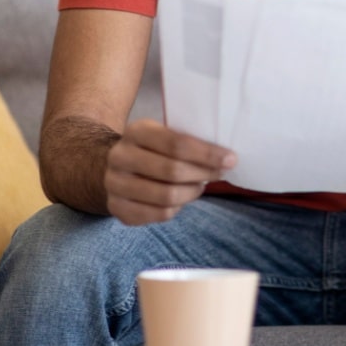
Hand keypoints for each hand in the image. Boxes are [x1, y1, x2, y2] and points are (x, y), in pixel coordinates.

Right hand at [104, 119, 236, 225]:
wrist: (116, 166)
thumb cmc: (153, 149)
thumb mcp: (165, 134)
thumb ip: (188, 140)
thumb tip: (225, 156)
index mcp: (136, 131)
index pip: (177, 144)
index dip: (207, 154)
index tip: (230, 159)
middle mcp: (120, 157)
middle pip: (172, 171)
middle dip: (203, 174)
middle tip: (219, 174)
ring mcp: (115, 184)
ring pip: (167, 196)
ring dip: (192, 193)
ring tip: (200, 186)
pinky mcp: (117, 207)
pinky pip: (159, 214)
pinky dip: (178, 208)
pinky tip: (181, 198)